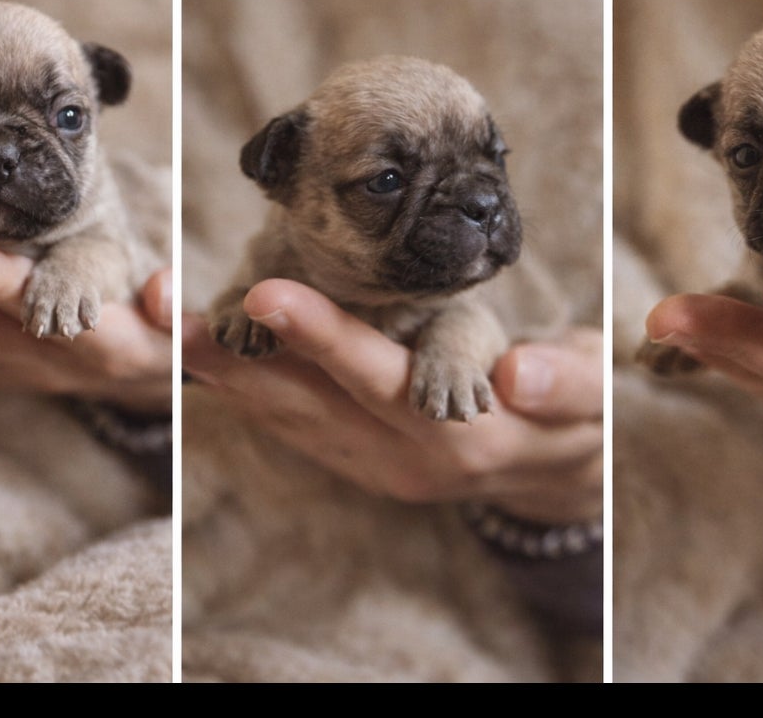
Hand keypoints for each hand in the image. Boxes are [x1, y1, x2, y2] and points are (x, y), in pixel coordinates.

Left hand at [181, 279, 602, 522]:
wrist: (552, 469)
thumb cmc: (575, 415)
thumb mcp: (591, 397)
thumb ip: (567, 384)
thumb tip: (521, 374)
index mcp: (464, 437)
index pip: (385, 383)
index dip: (325, 340)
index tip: (266, 294)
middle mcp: (407, 460)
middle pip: (314, 406)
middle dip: (245, 360)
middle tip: (180, 317)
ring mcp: (375, 466)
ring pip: (290, 420)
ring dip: (230, 380)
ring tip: (171, 332)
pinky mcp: (355, 461)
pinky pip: (292, 427)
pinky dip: (247, 393)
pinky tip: (207, 360)